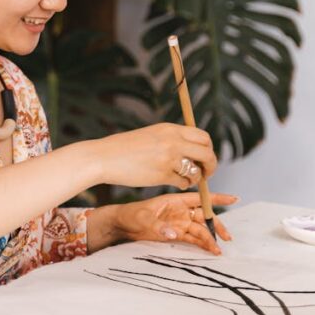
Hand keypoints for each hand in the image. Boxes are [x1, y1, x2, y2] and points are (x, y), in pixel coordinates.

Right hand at [92, 122, 216, 189]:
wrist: (104, 157)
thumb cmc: (124, 148)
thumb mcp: (151, 135)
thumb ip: (171, 139)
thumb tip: (190, 148)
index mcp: (170, 129)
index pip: (203, 136)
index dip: (208, 149)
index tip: (204, 157)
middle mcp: (173, 141)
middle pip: (207, 152)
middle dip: (211, 165)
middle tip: (205, 172)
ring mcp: (168, 158)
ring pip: (197, 169)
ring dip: (196, 177)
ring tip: (188, 179)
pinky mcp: (162, 174)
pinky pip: (183, 182)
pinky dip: (183, 184)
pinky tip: (176, 183)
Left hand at [114, 192, 237, 255]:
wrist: (121, 225)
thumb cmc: (130, 215)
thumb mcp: (143, 218)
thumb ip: (159, 226)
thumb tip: (175, 233)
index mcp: (175, 200)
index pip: (199, 198)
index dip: (216, 198)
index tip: (234, 199)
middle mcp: (180, 211)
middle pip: (203, 216)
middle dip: (216, 225)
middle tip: (227, 237)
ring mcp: (178, 222)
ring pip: (199, 230)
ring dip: (209, 239)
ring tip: (217, 251)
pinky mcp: (175, 234)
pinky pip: (192, 239)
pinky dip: (201, 244)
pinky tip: (209, 251)